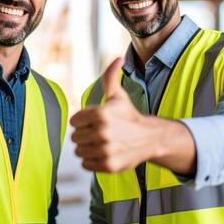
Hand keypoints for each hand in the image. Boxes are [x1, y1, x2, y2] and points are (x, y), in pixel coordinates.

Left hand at [70, 58, 157, 172]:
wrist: (149, 138)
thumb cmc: (129, 115)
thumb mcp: (118, 96)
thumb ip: (110, 76)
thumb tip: (118, 58)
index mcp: (100, 114)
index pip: (74, 122)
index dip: (83, 121)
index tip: (95, 122)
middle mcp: (102, 132)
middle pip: (75, 138)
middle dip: (85, 135)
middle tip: (100, 133)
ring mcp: (105, 150)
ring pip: (79, 152)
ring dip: (88, 149)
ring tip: (103, 143)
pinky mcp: (108, 165)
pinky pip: (86, 165)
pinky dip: (92, 161)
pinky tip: (105, 153)